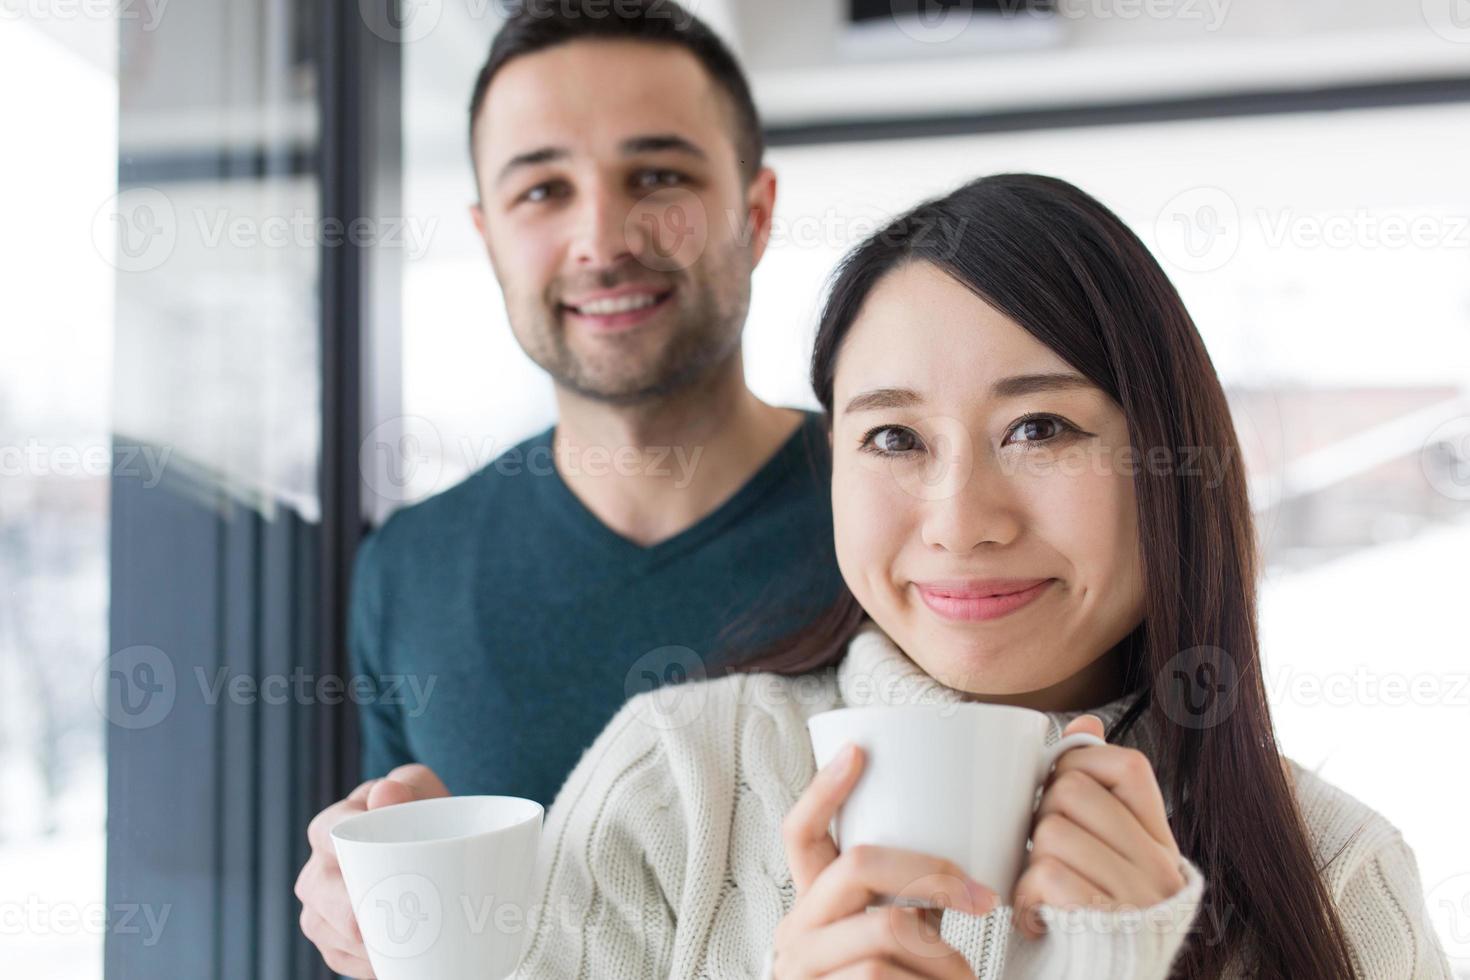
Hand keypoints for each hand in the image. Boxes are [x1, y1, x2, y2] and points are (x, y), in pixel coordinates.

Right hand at [294, 764, 448, 976]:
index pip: (327, 833)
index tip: (387, 855)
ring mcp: (319, 912)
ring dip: (377, 941)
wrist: (429, 849)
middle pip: (330, 897)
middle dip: (368, 908)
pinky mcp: (332, 945)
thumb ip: (407, 785)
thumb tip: (385, 794)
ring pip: (338, 936)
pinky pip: (346, 960)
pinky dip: (376, 962)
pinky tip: (401, 956)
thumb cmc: (420, 814)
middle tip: (412, 911)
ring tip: (417, 936)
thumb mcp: (420, 789)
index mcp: (329, 828)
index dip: (352, 845)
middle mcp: (316, 872)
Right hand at [771, 743, 996, 978]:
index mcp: (813, 904)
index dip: (825, 787)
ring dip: (943, 956)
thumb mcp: (904, 939)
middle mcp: (795, 933)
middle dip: (931, 872)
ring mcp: (802, 973)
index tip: (861, 750)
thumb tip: (979, 822)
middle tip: (985, 900)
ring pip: (883, 932)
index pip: (800, 831)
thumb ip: (915, 895)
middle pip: (857, 866)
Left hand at [1012, 715, 1185, 939]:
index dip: (1078, 767)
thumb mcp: (1104, 854)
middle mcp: (1160, 868)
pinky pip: (1045, 875)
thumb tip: (1085, 723)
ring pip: (1052, 830)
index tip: (1060, 796)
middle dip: (1042, 817)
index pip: (1129, 766)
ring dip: (1029, 861)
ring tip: (1042, 890)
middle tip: (1047, 855)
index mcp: (1161, 843)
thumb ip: (1097, 789)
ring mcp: (1138, 898)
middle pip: (1072, 792)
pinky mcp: (1104, 924)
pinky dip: (1025, 897)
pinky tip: (1036, 917)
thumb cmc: (1089, 918)